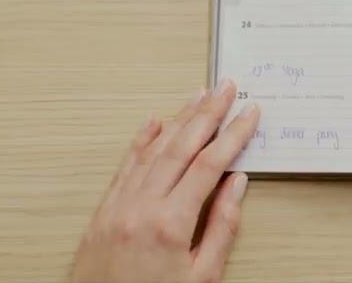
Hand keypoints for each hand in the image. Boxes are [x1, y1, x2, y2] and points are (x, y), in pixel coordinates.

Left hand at [71, 81, 260, 282]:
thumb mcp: (202, 278)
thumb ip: (222, 228)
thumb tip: (237, 185)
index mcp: (171, 223)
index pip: (210, 164)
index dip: (233, 134)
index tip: (249, 113)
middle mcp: (141, 207)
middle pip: (182, 146)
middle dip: (208, 113)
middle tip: (226, 88)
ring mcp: (118, 206)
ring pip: (153, 150)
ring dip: (179, 119)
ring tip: (198, 96)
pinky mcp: (103, 212)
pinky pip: (125, 166)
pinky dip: (141, 141)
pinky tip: (153, 123)